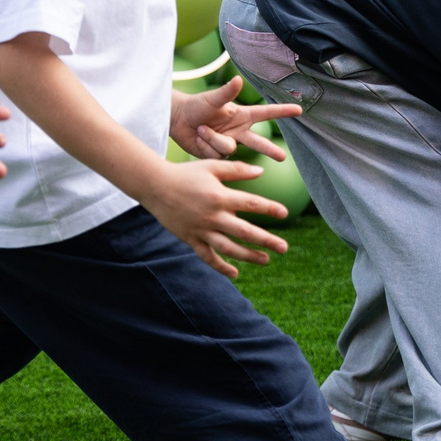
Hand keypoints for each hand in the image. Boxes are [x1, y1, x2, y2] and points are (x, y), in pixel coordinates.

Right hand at [140, 156, 290, 278]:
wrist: (155, 187)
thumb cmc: (185, 174)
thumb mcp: (211, 167)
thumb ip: (236, 170)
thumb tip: (261, 172)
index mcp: (220, 196)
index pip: (251, 204)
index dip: (269, 209)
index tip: (285, 214)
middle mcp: (212, 216)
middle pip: (244, 232)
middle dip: (266, 241)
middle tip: (283, 248)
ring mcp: (201, 230)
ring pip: (228, 248)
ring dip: (248, 256)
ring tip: (266, 260)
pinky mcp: (191, 239)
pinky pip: (208, 257)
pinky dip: (221, 267)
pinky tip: (235, 273)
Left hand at [169, 78, 301, 159]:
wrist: (178, 120)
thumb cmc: (197, 105)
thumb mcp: (212, 98)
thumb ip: (227, 92)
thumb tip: (238, 79)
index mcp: (241, 116)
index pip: (266, 113)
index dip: (282, 111)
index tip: (299, 109)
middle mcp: (238, 131)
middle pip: (259, 142)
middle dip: (270, 150)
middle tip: (282, 157)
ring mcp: (228, 144)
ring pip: (229, 148)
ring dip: (213, 138)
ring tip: (201, 129)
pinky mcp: (217, 155)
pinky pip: (217, 155)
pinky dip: (206, 146)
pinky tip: (199, 140)